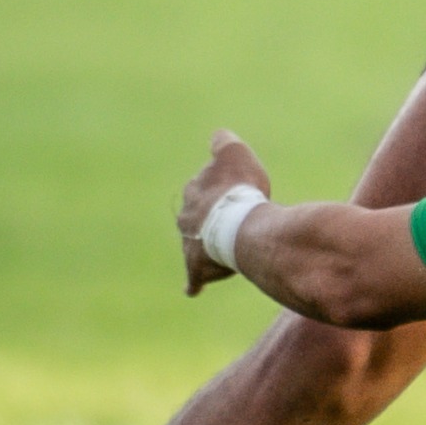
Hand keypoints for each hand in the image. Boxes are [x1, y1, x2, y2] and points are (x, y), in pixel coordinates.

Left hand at [177, 129, 270, 295]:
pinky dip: (194, 282)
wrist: (238, 227)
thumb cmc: (240, 191)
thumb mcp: (235, 155)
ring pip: (192, 244)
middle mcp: (185, 218)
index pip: (200, 186)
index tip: (230, 190)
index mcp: (193, 191)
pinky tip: (192, 290)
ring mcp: (190, 245)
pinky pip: (194, 277)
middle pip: (193, 217)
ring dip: (202, 246)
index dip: (217, 187)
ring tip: (216, 250)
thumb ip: (224, 142)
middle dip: (204, 218)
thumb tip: (217, 134)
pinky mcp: (197, 269)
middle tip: (224, 220)